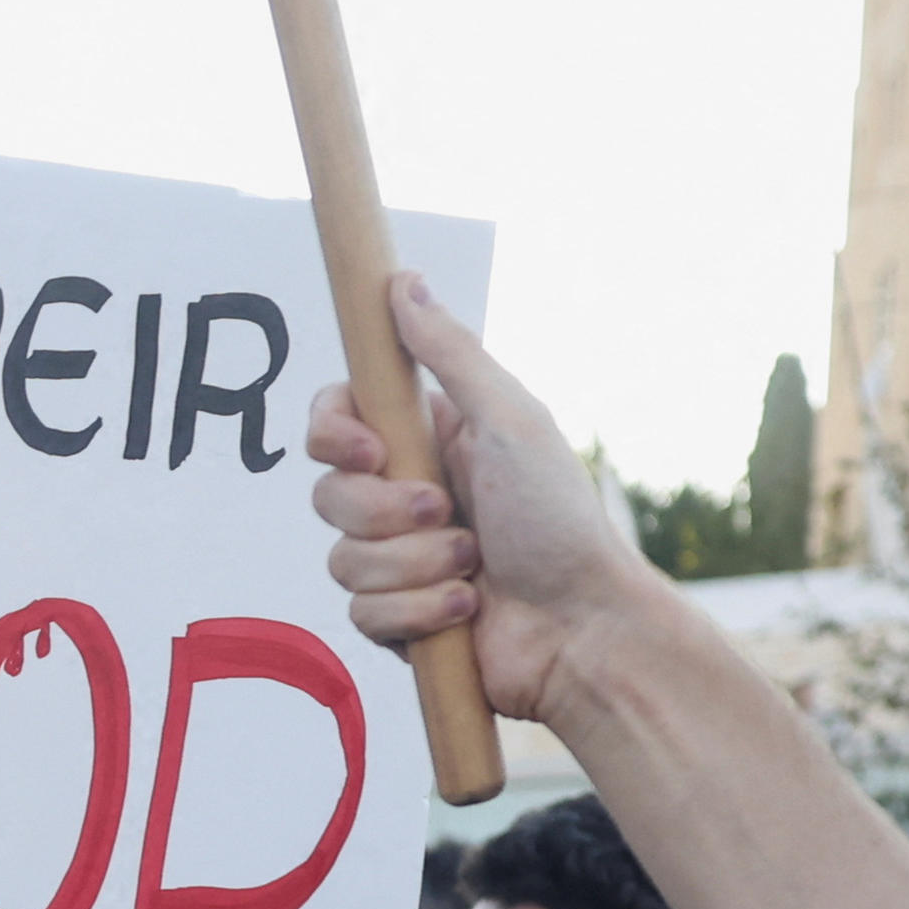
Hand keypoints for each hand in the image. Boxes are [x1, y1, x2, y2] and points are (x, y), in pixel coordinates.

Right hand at [305, 276, 662, 728]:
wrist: (581, 627)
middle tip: (450, 515)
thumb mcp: (511, 420)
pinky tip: (467, 610)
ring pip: (342, 559)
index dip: (334, 435)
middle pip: (328, 493)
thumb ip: (449, 353)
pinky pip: (361, 613)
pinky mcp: (396, 619)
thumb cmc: (560, 520)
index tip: (371, 451)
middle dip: (388, 513)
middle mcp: (404, 496)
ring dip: (415, 565)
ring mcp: (398, 560)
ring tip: (473, 566)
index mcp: (428, 440)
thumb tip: (402, 282)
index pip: (335, 419)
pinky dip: (419, 612)